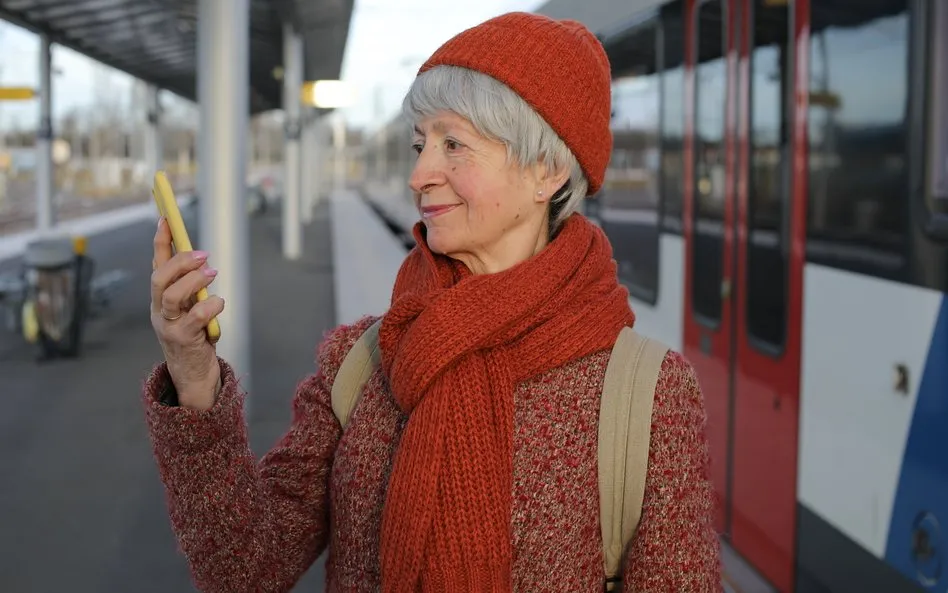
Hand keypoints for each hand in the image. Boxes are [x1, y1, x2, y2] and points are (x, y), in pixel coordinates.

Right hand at [150, 217, 223, 410]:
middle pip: (160, 278)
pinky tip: (219, 303)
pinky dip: (210, 305)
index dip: (161, 242)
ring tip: (212, 272)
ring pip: (172, 295)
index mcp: (160, 300)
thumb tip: (199, 259)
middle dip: (179, 261)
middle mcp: (159, 310)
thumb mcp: (189, 309)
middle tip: (203, 254)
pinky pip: (195, 317)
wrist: (193, 376)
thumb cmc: (195, 338)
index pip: (157, 265)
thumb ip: (190, 289)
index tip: (167, 219)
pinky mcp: (182, 340)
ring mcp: (168, 326)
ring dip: (193, 280)